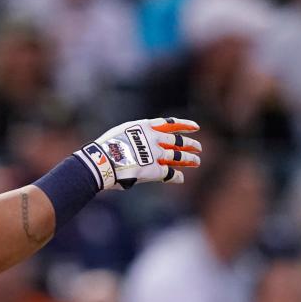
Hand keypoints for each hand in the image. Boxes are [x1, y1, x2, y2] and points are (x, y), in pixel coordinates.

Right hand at [74, 117, 200, 190]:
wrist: (102, 161)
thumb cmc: (106, 147)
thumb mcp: (121, 132)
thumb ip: (135, 135)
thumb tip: (138, 143)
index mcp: (145, 127)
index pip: (170, 123)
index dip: (184, 125)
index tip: (196, 127)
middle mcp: (154, 139)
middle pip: (178, 141)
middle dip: (190, 144)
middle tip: (198, 147)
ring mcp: (156, 155)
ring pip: (179, 157)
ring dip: (189, 160)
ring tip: (196, 162)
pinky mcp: (155, 171)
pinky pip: (170, 174)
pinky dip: (176, 176)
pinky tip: (180, 178)